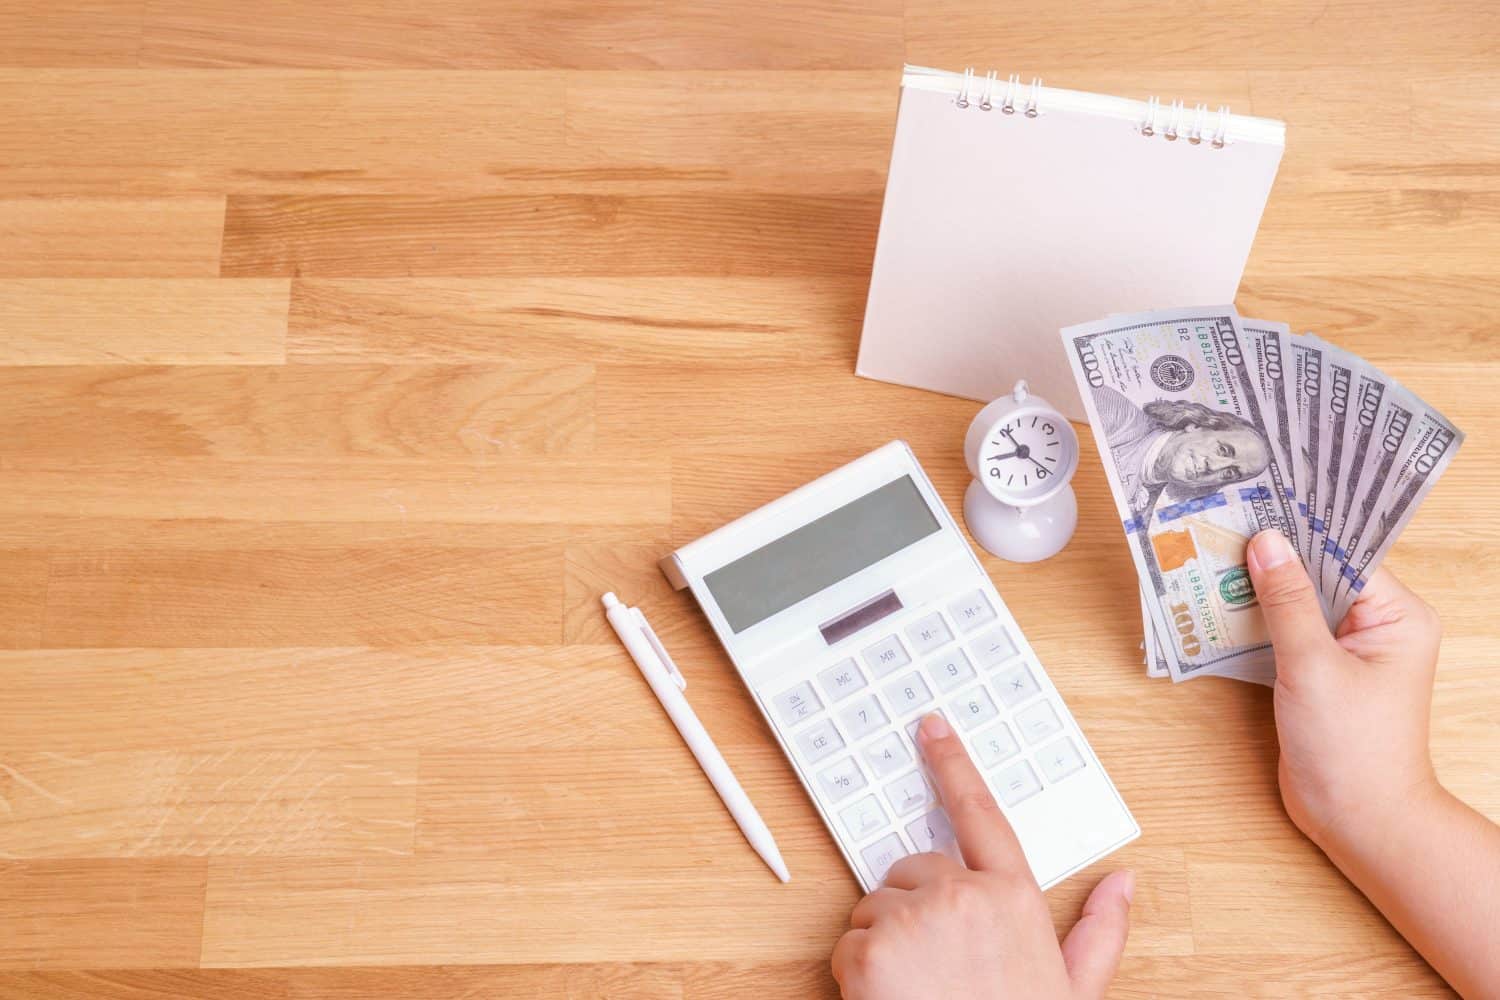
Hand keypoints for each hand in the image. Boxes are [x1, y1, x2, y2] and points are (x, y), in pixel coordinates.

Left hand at [831, 712, 1134, 999]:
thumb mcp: (1074, 990)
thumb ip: (1098, 932)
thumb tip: (1125, 883)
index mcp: (1012, 897)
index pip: (979, 814)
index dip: (954, 765)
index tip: (932, 729)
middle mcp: (961, 895)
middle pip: (913, 871)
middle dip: (915, 909)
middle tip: (937, 968)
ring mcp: (912, 920)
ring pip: (876, 908)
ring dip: (885, 944)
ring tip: (919, 992)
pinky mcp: (867, 951)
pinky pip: (847, 943)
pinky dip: (856, 974)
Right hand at [1246, 529, 1443, 848]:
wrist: (1357, 821)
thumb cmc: (1353, 749)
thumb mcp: (1313, 667)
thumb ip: (1286, 602)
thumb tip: (1265, 543)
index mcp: (1397, 616)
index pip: (1344, 555)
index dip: (1299, 531)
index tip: (1254, 504)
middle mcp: (1375, 627)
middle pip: (1317, 574)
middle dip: (1270, 557)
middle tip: (1219, 526)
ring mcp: (1345, 651)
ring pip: (1295, 602)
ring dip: (1255, 589)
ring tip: (1207, 558)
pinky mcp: (1316, 673)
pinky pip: (1283, 632)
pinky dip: (1252, 621)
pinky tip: (1215, 607)